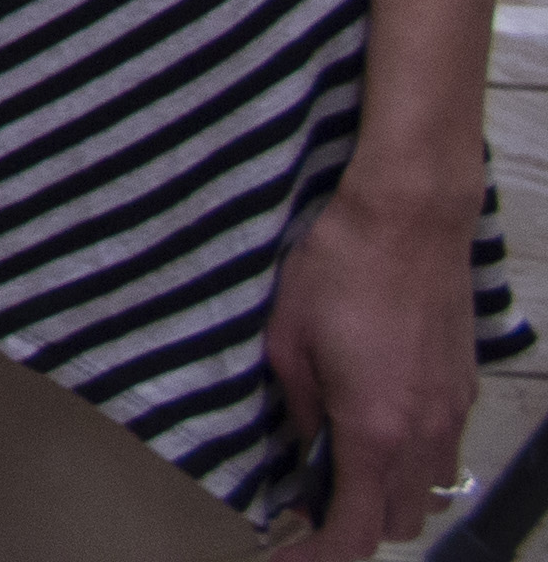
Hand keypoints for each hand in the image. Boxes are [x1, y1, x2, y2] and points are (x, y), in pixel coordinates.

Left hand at [265, 169, 481, 557]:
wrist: (409, 220)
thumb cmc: (339, 270)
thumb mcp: (288, 342)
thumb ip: (298, 409)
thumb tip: (304, 446)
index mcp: (373, 431)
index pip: (355, 531)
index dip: (318, 557)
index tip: (284, 556)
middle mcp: (423, 435)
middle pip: (397, 522)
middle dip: (353, 524)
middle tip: (308, 497)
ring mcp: (452, 413)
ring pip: (426, 492)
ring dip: (386, 494)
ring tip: (341, 462)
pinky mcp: (464, 389)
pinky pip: (443, 452)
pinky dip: (411, 460)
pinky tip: (375, 423)